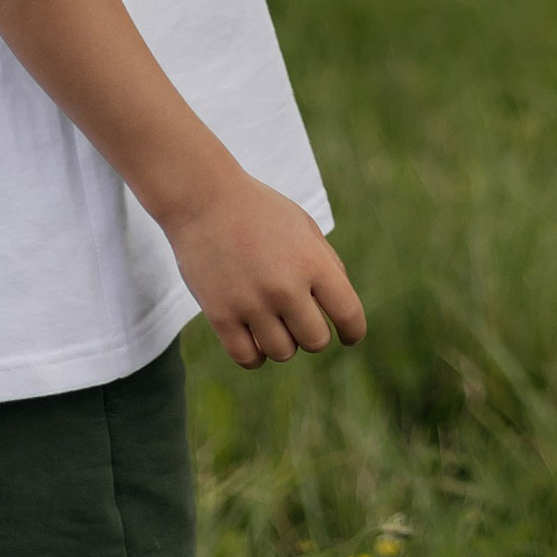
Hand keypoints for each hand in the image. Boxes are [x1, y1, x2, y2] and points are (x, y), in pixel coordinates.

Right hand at [161, 160, 366, 369]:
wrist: (203, 198)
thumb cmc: (259, 211)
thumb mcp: (303, 226)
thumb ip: (328, 265)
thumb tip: (341, 310)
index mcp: (311, 262)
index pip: (348, 314)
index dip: (353, 331)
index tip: (348, 336)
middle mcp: (284, 286)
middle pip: (316, 341)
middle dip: (313, 334)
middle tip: (299, 318)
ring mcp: (251, 303)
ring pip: (283, 353)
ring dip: (283, 342)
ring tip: (272, 320)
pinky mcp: (220, 315)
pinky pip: (248, 358)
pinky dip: (256, 354)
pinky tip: (254, 337)